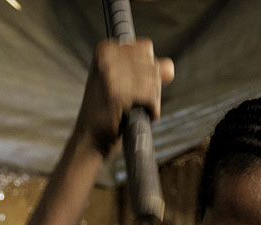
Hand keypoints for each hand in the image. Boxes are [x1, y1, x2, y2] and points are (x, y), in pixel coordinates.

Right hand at [75, 39, 173, 157]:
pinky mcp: (116, 93)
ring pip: (153, 80)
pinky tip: (143, 114)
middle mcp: (106, 57)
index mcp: (105, 49)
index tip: (137, 87)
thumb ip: (148, 72)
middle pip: (152, 63)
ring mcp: (110, 74)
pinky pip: (150, 96)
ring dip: (152, 99)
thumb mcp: (125, 84)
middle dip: (152, 86)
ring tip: (139, 109)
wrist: (90, 139)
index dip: (148, 71)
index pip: (146, 48)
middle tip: (138, 102)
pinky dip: (152, 109)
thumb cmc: (107, 114)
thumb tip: (170, 67)